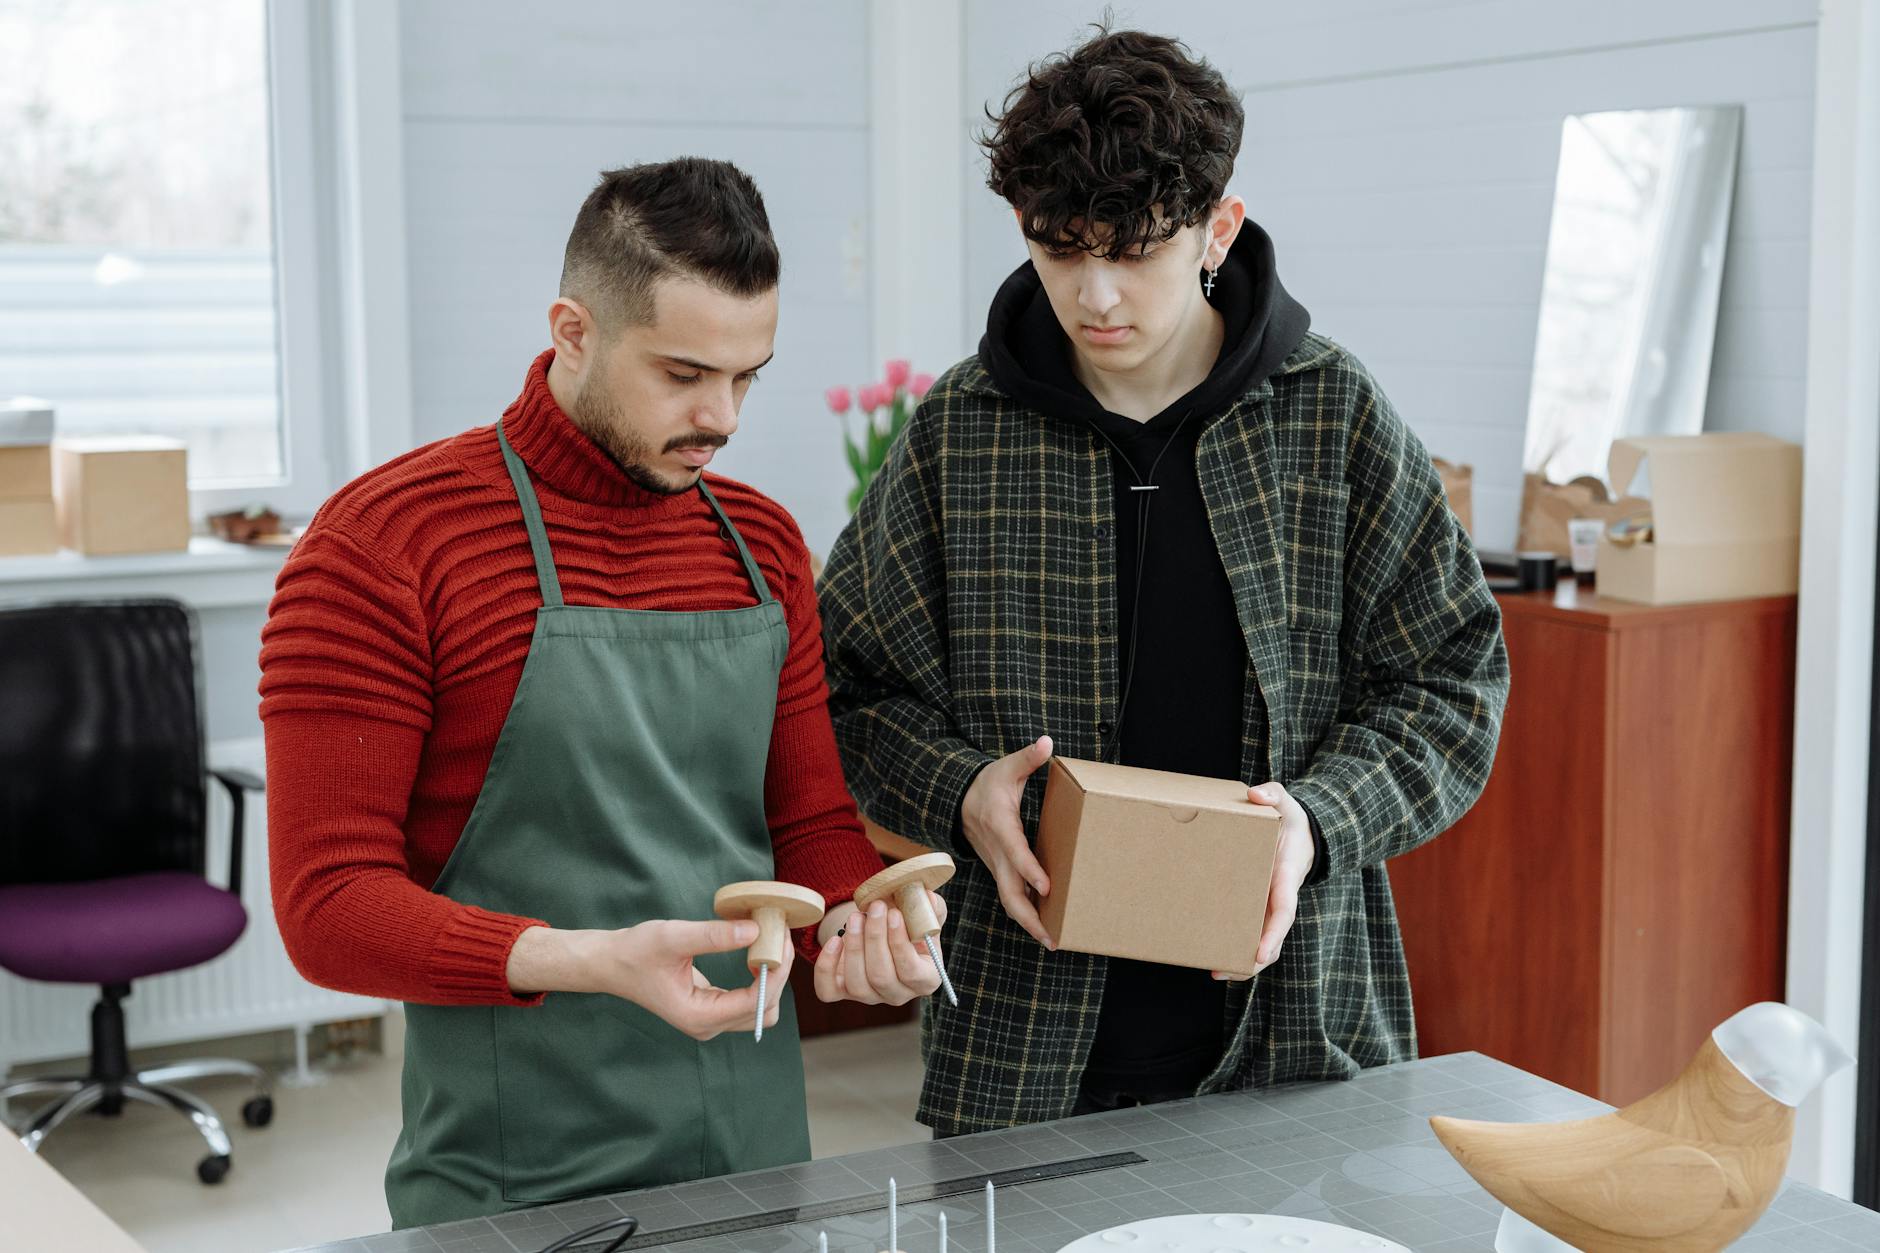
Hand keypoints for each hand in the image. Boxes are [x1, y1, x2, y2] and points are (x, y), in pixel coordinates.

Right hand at [507, 919, 787, 1040]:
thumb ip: (714, 936)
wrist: (612, 963)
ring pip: (760, 1010)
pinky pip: (748, 1002)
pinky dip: (759, 980)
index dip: (776, 972)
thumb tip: (756, 931)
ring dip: (771, 980)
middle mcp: (708, 1026)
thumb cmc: (636, 951)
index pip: (756, 1001)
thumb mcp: (673, 938)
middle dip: (778, 977)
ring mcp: (710, 1022)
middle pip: (765, 1012)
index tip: (782, 941)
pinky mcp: (711, 1010)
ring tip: (769, 944)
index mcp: (699, 1017)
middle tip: (779, 939)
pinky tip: (756, 953)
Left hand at [812, 891, 947, 1004]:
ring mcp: (869, 996)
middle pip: (882, 978)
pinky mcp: (841, 993)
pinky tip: (834, 940)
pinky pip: (828, 990)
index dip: (900, 944)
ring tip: (856, 917)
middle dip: (875, 939)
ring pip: (857, 984)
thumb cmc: (908, 925)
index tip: (894, 914)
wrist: (882, 931)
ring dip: (854, 947)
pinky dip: (827, 966)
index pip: (911, 972)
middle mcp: (897, 994)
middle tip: (874, 907)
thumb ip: (931, 909)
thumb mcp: (924, 916)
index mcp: (924, 980)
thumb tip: (928, 899)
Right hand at [960, 734, 1055, 946]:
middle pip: (1008, 891)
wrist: (958, 800)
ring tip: (1052, 940)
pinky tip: (1044, 926)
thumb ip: (1027, 758)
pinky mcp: (999, 869)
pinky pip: (1010, 895)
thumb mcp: (1006, 767)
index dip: (1030, 870)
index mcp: (1001, 826)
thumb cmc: (987, 783)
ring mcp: (996, 864)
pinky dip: (1025, 913)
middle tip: (1051, 936)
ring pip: (1008, 899)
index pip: (1016, 852)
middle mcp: (997, 852)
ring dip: (1028, 922)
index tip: (1047, 887)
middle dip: (1028, 916)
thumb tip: (1046, 743)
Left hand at [1213, 782, 1315, 980]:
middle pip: (1273, 939)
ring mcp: (1269, 906)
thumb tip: (1256, 795)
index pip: (1284, 911)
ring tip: (1216, 971)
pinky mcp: (1257, 907)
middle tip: (1225, 970)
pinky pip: (1250, 931)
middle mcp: (1279, 898)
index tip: (1261, 953)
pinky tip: (1214, 958)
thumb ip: (1273, 794)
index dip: (1273, 934)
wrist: (1299, 832)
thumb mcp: (1285, 801)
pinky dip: (1237, 949)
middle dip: (1254, 959)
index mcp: (1286, 877)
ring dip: (1243, 962)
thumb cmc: (1289, 819)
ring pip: (1263, 943)